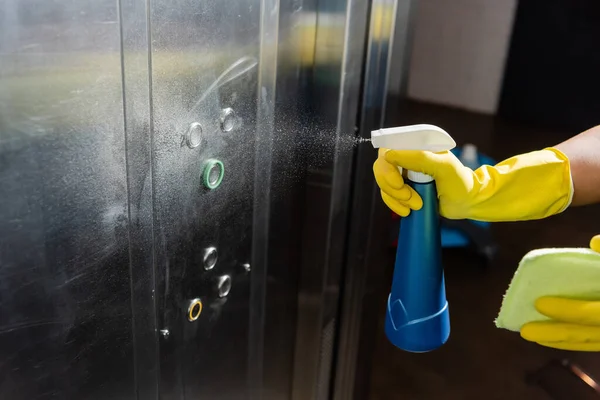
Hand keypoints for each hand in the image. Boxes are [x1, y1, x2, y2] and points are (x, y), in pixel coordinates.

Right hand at [373, 147, 572, 221]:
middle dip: (392, 186)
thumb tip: (389, 155)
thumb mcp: (444, 166)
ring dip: (397, 198)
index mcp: (416, 146)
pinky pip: (387, 197)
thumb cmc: (460, 182)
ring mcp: (403, 175)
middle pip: (381, 168)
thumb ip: (418, 158)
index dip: (387, 167)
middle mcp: (406, 158)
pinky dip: (395, 206)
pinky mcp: (403, 190)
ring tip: (417, 204)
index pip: (388, 149)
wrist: (467, 203)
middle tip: (409, 197)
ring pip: (383, 184)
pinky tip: (408, 210)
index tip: (398, 182)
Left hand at [521, 235, 599, 350]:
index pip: (594, 312)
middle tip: (525, 332)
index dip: (567, 310)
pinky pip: (598, 340)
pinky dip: (578, 341)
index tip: (539, 304)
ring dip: (563, 341)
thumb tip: (595, 242)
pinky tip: (559, 337)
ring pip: (593, 342)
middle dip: (555, 334)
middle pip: (588, 334)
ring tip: (536, 337)